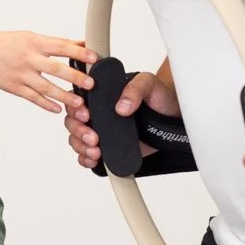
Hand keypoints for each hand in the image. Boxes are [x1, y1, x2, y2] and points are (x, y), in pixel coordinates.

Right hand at [0, 30, 96, 111]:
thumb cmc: (8, 43)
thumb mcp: (32, 37)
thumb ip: (56, 43)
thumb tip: (82, 42)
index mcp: (35, 43)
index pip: (61, 46)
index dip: (79, 52)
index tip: (94, 58)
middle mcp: (28, 58)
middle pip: (56, 69)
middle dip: (75, 77)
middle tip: (91, 84)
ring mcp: (21, 74)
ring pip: (45, 87)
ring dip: (63, 96)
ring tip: (78, 103)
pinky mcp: (14, 88)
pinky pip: (33, 98)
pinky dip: (46, 104)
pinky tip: (58, 109)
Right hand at [64, 68, 180, 168]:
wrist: (172, 117)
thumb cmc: (159, 97)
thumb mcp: (148, 84)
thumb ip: (135, 90)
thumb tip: (121, 107)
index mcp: (101, 95)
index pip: (77, 100)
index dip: (76, 108)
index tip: (86, 115)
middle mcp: (98, 114)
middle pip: (73, 122)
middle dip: (78, 131)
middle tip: (93, 137)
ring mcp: (102, 131)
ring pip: (77, 140)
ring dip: (81, 147)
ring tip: (96, 151)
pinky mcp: (108, 147)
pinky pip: (88, 155)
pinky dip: (86, 159)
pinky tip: (93, 159)